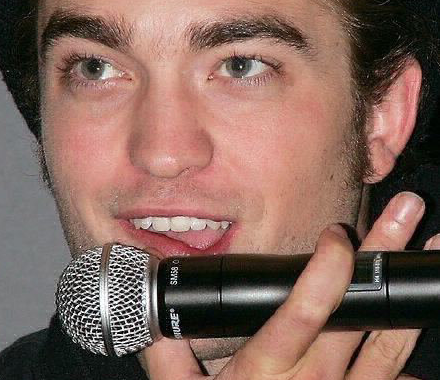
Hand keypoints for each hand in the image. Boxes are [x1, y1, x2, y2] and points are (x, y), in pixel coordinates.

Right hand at [142, 192, 436, 378]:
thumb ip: (169, 362)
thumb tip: (159, 323)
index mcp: (267, 371)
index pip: (304, 314)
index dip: (325, 271)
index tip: (337, 235)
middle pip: (355, 312)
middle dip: (382, 255)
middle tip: (408, 209)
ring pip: (388, 339)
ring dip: (408, 291)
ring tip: (431, 247)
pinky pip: (395, 376)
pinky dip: (408, 345)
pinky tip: (424, 306)